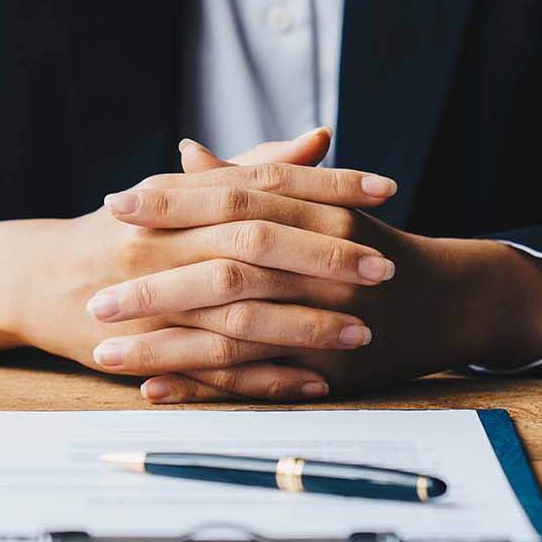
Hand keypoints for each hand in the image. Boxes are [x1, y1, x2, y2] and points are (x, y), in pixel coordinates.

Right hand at [0, 127, 398, 398]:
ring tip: (363, 331)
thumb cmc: (120, 230)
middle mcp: (163, 239)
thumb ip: (251, 166)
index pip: (261, 181)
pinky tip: (313, 381)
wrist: (35, 279)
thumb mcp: (179, 191)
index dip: (326, 183)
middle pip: (254, 242)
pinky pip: (213, 366)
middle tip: (384, 267)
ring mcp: (152, 295)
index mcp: (177, 194)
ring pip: (239, 308)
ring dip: (304, 323)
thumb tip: (321, 138)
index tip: (385, 188)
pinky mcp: (145, 347)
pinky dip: (265, 376)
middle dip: (324, 255)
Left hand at [92, 139, 541, 401]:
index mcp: (314, 212)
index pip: (230, 200)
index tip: (112, 206)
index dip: (170, 203)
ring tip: (102, 351)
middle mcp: (321, 263)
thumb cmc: (367, 244)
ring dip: (163, 346)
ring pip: (230, 333)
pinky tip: (153, 388)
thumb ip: (250, 180)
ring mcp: (325, 319)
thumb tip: (185, 153)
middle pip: (223, 271)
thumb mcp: (316, 205)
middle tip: (93, 297)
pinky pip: (254, 381)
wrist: (447, 299)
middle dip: (153, 286)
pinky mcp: (328, 370)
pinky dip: (201, 386)